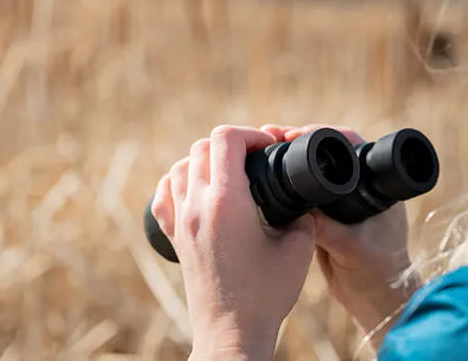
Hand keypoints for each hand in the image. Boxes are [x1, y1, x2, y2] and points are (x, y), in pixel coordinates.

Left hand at [151, 125, 315, 359]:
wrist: (232, 332)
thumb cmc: (266, 294)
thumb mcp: (299, 248)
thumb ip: (303, 215)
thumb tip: (302, 200)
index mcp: (228, 202)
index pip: (225, 139)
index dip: (250, 134)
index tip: (267, 147)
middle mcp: (198, 206)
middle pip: (202, 147)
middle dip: (231, 145)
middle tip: (254, 159)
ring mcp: (181, 222)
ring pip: (181, 166)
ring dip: (206, 160)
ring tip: (231, 173)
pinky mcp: (174, 237)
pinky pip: (165, 194)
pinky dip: (180, 181)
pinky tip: (199, 190)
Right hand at [261, 124, 419, 348]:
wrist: (376, 302)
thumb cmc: (378, 272)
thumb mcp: (351, 246)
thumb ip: (326, 227)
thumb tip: (295, 208)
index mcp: (376, 187)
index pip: (350, 145)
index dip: (321, 135)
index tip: (292, 134)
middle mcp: (360, 188)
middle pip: (327, 155)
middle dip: (298, 144)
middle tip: (270, 137)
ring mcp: (342, 202)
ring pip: (313, 174)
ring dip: (290, 165)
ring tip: (262, 153)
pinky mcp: (327, 218)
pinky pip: (305, 196)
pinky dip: (288, 189)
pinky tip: (266, 186)